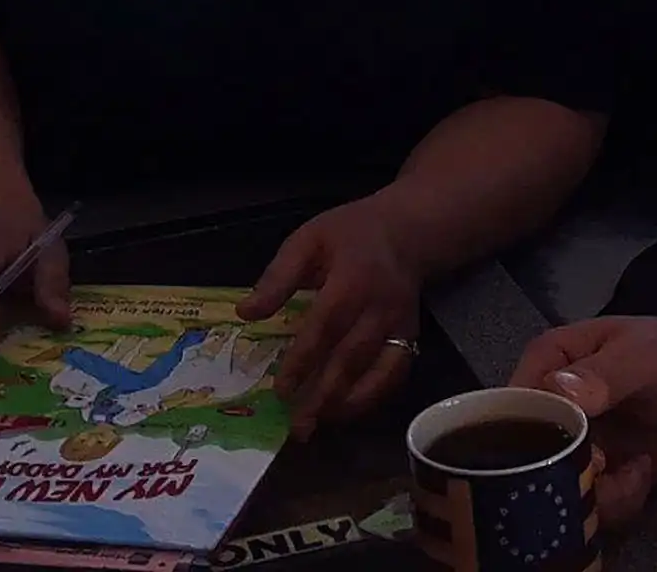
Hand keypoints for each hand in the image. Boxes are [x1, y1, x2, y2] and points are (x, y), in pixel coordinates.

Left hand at [239, 194, 424, 437]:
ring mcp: (399, 325)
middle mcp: (379, 307)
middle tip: (297, 425)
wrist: (405, 231)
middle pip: (350, 358)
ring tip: (318, 424)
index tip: (281, 390)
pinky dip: (374, 396)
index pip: (324, 327)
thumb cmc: (348, 234)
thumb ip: (278, 276)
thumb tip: (245, 313)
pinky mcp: (411, 336)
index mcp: (351, 279)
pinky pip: (395, 374)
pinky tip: (348, 410)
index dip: (302, 361)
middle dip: (323, 395)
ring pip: (375, 373)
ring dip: (347, 403)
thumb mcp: (308, 240)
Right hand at [509, 316, 656, 525]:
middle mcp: (545, 409)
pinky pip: (586, 504)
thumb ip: (602, 374)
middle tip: (606, 465)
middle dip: (566, 475)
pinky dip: (615, 501)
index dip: (535, 435)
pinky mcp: (588, 475)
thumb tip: (556, 389)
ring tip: (635, 470)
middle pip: (529, 459)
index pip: (512, 407)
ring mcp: (566, 447)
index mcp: (544, 365)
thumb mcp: (642, 357)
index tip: (576, 446)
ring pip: (556, 490)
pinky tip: (641, 471)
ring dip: (598, 494)